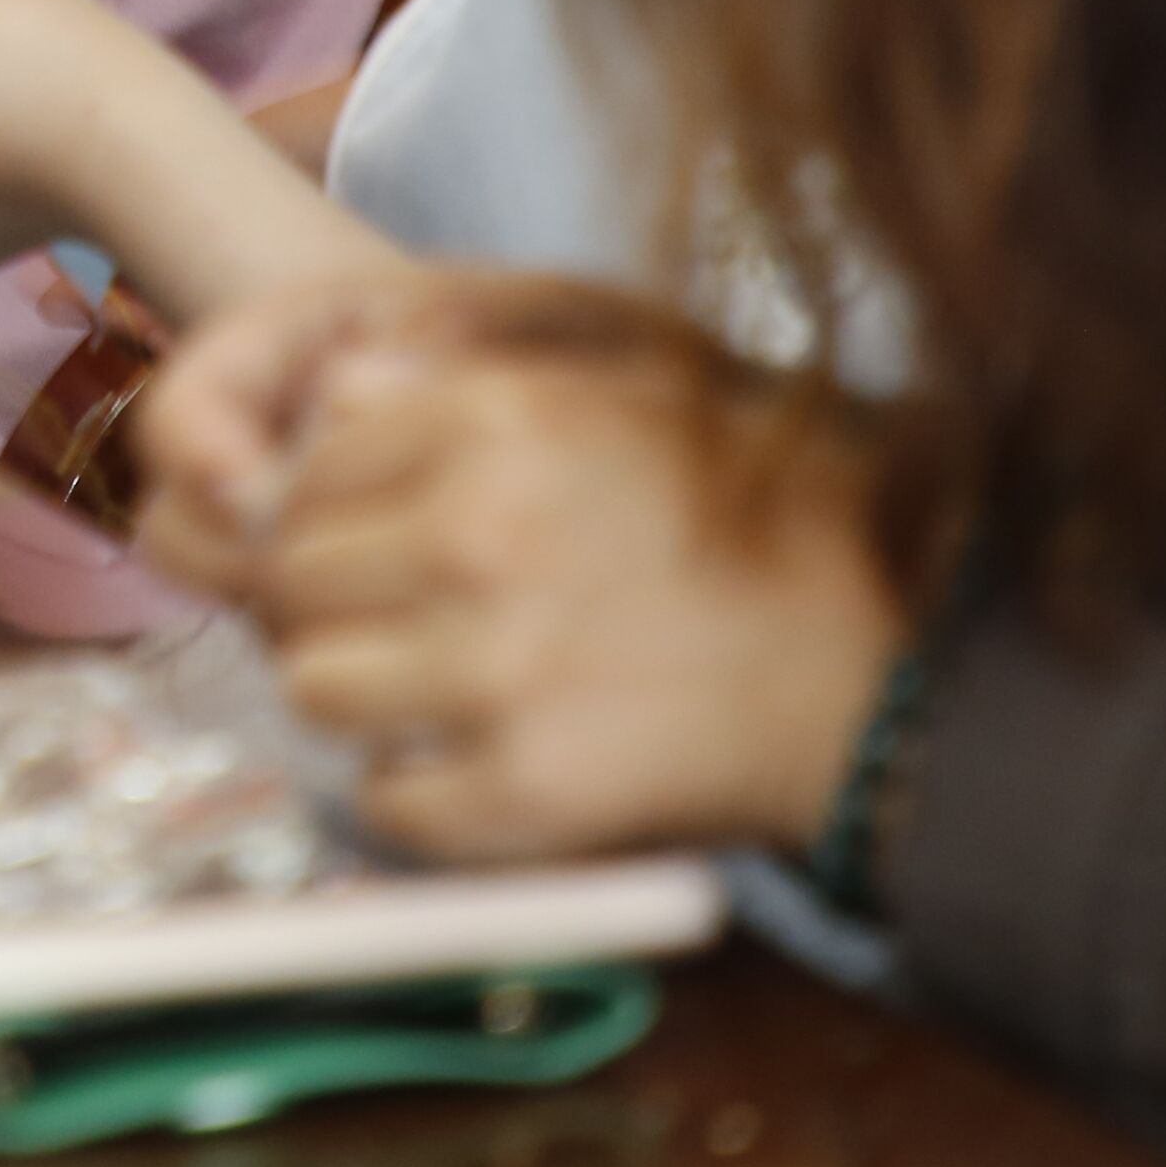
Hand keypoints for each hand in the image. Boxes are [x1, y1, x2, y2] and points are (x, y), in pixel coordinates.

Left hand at [149, 270, 904, 862]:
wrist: (874, 674)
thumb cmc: (752, 519)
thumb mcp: (627, 386)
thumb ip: (469, 370)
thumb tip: (331, 393)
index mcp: (502, 422)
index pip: (310, 464)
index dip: (324, 507)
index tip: (365, 538)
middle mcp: (481, 535)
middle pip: (290, 574)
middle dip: (323, 597)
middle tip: (390, 618)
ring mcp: (499, 669)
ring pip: (311, 683)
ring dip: (355, 690)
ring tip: (426, 686)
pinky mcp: (527, 790)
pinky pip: (382, 795)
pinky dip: (408, 789)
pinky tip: (469, 758)